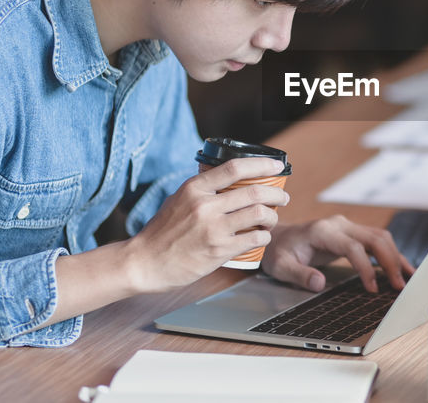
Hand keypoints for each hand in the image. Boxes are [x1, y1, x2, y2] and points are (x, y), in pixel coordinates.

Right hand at [123, 157, 288, 292]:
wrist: (144, 263)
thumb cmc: (162, 232)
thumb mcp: (178, 200)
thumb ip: (203, 190)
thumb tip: (231, 180)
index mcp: (194, 188)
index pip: (235, 168)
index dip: (261, 164)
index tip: (277, 166)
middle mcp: (205, 206)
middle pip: (255, 192)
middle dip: (277, 193)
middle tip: (283, 197)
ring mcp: (213, 229)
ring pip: (260, 214)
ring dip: (273, 216)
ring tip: (271, 219)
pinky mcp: (219, 250)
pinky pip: (255, 238)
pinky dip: (264, 236)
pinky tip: (261, 237)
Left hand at [262, 215, 415, 292]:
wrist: (278, 238)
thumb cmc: (279, 252)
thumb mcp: (281, 266)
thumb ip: (299, 274)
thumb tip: (319, 283)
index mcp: (323, 231)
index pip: (353, 246)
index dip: (366, 267)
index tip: (372, 288)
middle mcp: (339, 224)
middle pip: (374, 238)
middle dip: (390, 261)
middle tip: (399, 285)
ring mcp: (348, 226)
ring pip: (380, 237)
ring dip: (395, 257)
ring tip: (407, 278)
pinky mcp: (353, 233)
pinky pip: (377, 240)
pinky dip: (391, 254)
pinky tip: (402, 267)